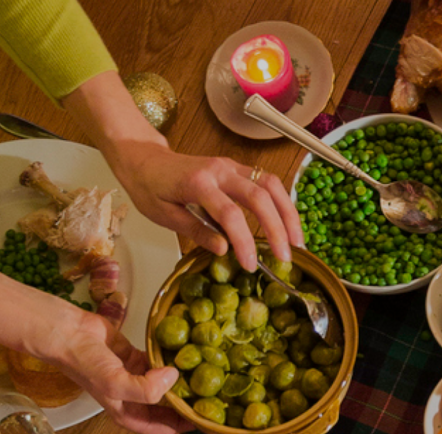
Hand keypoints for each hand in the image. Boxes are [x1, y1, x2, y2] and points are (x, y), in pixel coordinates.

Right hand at [0, 274, 231, 433]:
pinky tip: (203, 359)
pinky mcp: (140, 360)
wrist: (67, 333)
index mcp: (133, 417)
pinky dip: (183, 367)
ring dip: (195, 393)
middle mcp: (139, 404)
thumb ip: (145, 389)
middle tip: (232, 413)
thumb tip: (175, 380)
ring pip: (175, 394)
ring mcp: (141, 382)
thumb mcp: (114, 383)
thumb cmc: (85, 363)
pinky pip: (167, 368)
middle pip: (178, 419)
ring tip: (224, 387)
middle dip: (203, 420)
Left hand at [63, 72, 300, 272]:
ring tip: (296, 242)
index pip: (229, 214)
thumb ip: (196, 231)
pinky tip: (287, 224)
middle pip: (259, 196)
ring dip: (287, 213)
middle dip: (277, 228)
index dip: (244, 241)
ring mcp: (231, 166)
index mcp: (197, 183)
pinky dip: (281, 203)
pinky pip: (267, 182)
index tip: (250, 265)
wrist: (145, 159)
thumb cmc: (150, 188)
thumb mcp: (163, 216)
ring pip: (271, 184)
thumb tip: (224, 250)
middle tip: (286, 257)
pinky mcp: (238, 168)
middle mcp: (219, 170)